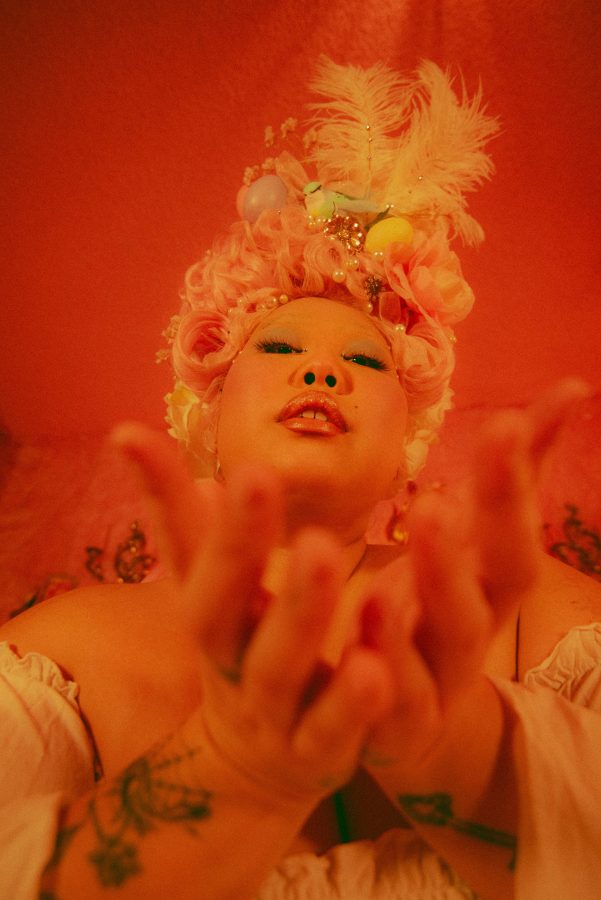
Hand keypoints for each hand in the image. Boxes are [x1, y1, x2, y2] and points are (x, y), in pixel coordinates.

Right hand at [112, 425, 393, 809]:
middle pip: (219, 607)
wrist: (256, 766)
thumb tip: (147, 444)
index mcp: (208, 611)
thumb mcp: (217, 588)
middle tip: (255, 476)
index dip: (162, 496)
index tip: (137, 436)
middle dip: (234, 542)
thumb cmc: (244, 651)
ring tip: (322, 549)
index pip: (182, 550)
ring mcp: (268, 712)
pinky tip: (378, 666)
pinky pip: (331, 732)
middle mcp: (228, 659)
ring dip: (299, 612)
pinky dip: (350, 705)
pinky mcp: (314, 755)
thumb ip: (189, 523)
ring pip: (277, 667)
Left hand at [360, 379, 590, 782]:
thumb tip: (571, 389)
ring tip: (388, 579)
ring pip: (449, 642)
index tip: (504, 425)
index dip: (515, 485)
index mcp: (491, 577)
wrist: (413, 719)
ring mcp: (445, 678)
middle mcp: (479, 624)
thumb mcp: (476, 538)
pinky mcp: (403, 723)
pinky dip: (384, 679)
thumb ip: (518, 469)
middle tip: (438, 504)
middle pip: (491, 589)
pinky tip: (358, 654)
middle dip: (476, 540)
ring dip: (429, 605)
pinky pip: (398, 707)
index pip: (513, 529)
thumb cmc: (444, 604)